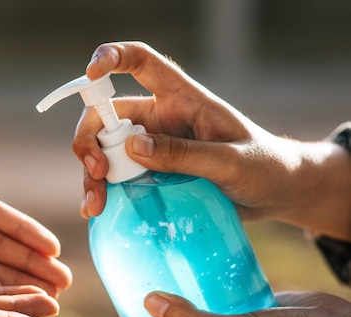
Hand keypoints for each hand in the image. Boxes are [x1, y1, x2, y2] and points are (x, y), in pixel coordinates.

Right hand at [73, 42, 350, 238]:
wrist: (274, 195)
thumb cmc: (263, 166)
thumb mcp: (231, 161)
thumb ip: (185, 154)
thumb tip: (133, 146)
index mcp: (181, 98)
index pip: (141, 63)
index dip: (111, 58)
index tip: (92, 75)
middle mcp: (158, 119)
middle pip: (105, 115)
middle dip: (89, 140)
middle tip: (98, 171)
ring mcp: (150, 149)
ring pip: (104, 152)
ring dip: (91, 176)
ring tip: (95, 206)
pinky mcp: (148, 176)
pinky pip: (115, 181)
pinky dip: (101, 194)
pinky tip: (97, 212)